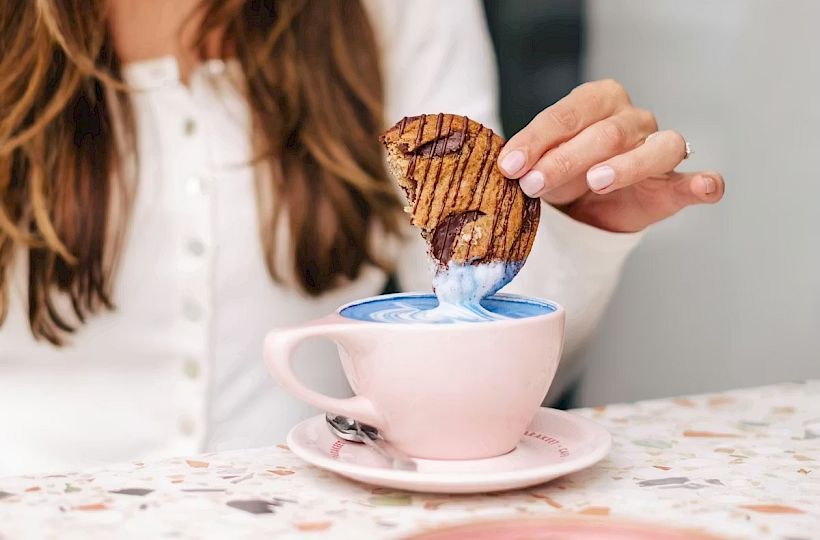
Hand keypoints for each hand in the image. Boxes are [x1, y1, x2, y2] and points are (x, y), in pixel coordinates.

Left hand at [497, 79, 724, 232]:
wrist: (585, 209)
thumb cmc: (562, 174)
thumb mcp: (539, 163)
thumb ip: (528, 160)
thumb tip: (506, 166)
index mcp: (598, 100)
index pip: (567, 114)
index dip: (536, 140)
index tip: (510, 165)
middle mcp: (632, 118)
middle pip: (605, 134)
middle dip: (564, 160)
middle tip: (533, 184)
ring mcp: (658, 147)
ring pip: (655, 149)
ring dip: (626, 166)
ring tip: (597, 181)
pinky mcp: (673, 184)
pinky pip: (694, 180)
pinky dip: (703, 183)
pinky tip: (704, 187)